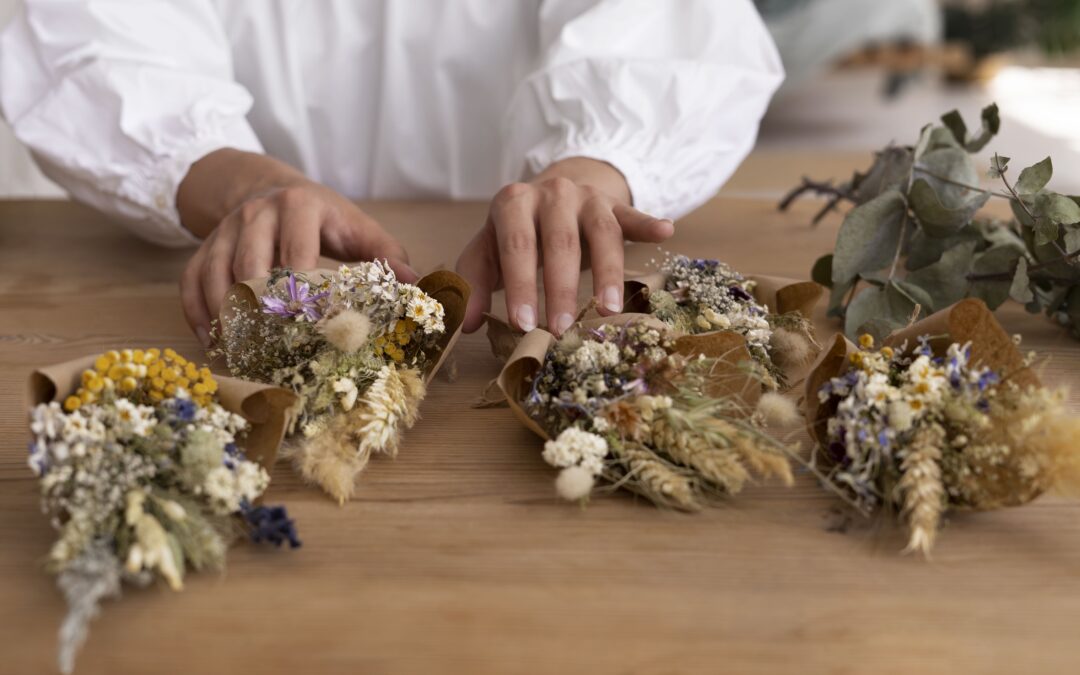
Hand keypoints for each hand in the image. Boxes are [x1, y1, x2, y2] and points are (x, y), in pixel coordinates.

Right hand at [176, 149, 414, 346]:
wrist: (271, 187)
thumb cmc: (324, 218)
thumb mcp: (358, 228)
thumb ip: (386, 255)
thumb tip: (414, 286)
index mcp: (299, 207)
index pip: (298, 255)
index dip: (304, 296)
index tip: (315, 330)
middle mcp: (256, 214)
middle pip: (251, 267)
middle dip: (262, 311)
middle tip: (276, 351)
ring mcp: (225, 230)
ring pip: (217, 277)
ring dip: (228, 318)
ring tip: (243, 355)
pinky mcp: (203, 246)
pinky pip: (192, 282)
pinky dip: (199, 314)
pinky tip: (215, 342)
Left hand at [456, 157, 673, 335]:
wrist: (551, 195)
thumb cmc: (517, 234)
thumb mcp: (488, 251)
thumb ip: (474, 283)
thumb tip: (465, 323)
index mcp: (513, 202)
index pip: (516, 245)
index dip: (520, 285)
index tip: (523, 323)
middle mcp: (552, 193)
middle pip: (560, 242)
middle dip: (560, 288)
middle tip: (559, 329)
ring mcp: (588, 198)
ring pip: (601, 233)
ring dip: (607, 273)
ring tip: (608, 309)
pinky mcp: (616, 205)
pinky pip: (634, 215)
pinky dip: (648, 223)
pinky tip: (665, 232)